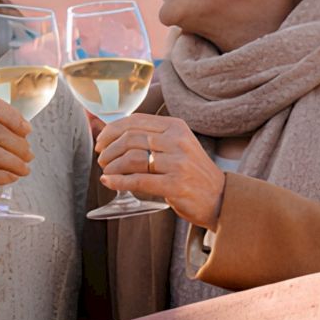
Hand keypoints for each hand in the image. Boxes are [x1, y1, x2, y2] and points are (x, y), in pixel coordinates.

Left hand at [94, 115, 226, 229]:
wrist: (219, 198)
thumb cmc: (190, 172)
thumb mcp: (175, 146)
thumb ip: (147, 137)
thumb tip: (105, 130)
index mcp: (176, 127)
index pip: (135, 121)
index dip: (111, 131)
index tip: (100, 142)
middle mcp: (178, 142)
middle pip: (130, 139)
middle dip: (109, 150)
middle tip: (102, 160)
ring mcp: (178, 163)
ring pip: (132, 159)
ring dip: (112, 166)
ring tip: (107, 171)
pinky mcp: (175, 185)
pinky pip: (138, 180)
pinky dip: (118, 181)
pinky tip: (109, 182)